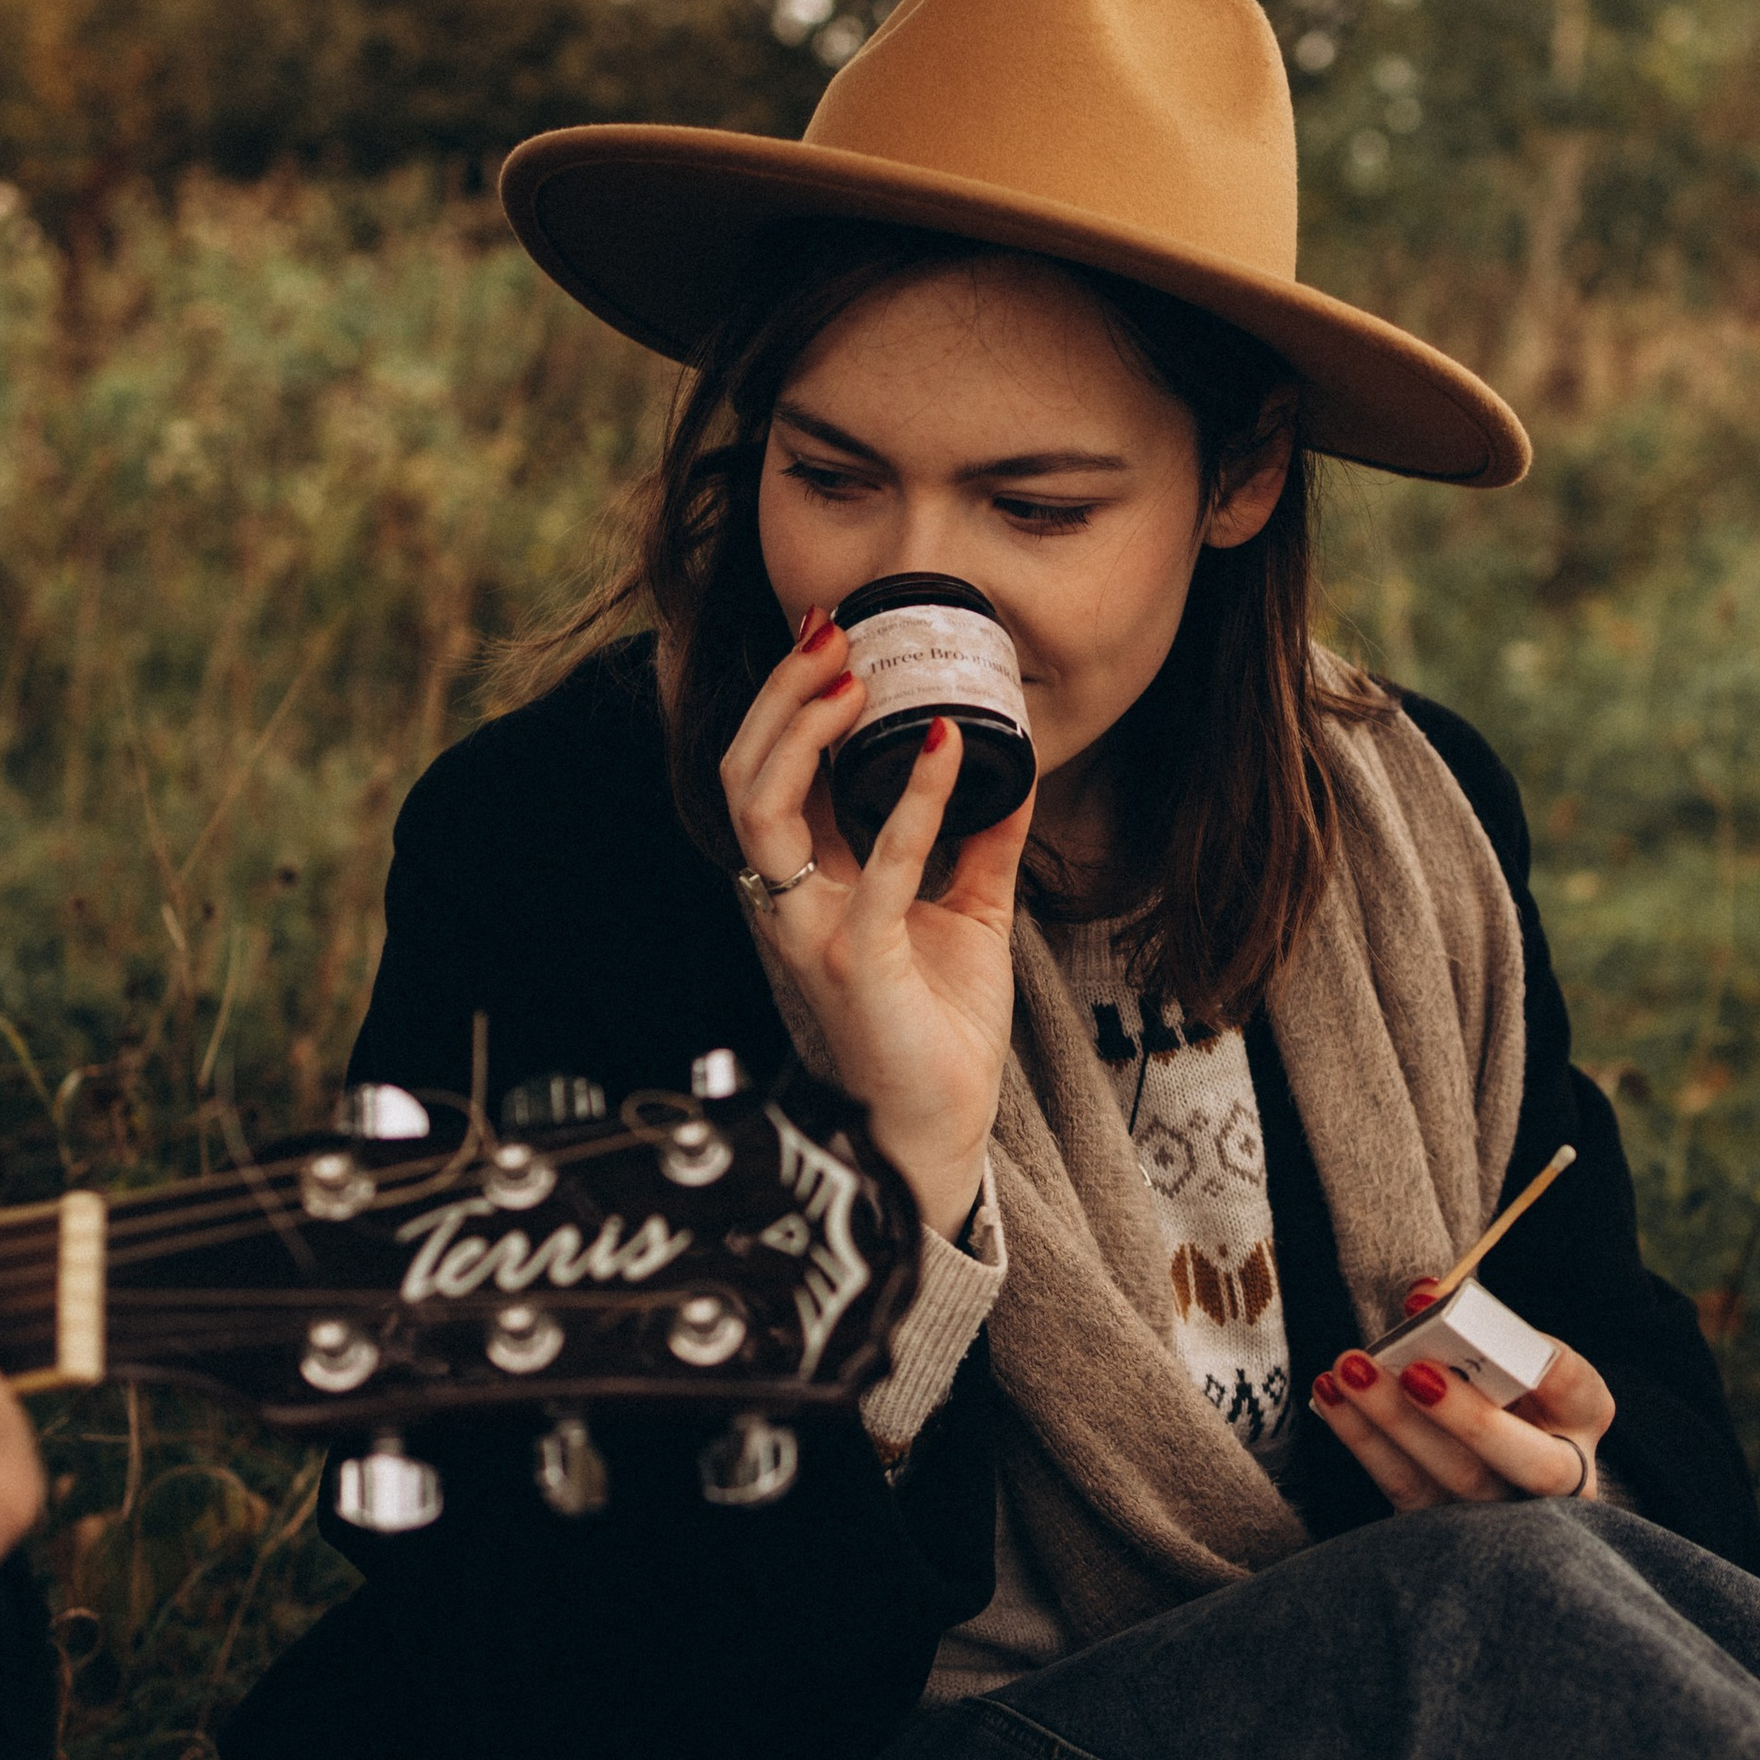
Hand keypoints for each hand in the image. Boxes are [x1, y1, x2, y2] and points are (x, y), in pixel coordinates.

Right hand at [719, 611, 1034, 1239]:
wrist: (942, 1126)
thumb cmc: (939, 1027)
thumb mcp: (969, 911)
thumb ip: (980, 841)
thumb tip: (1013, 769)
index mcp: (808, 881)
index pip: (770, 773)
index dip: (786, 700)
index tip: (831, 635)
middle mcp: (791, 899)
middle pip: (745, 773)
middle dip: (779, 695)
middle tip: (831, 633)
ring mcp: (811, 930)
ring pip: (764, 808)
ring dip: (803, 730)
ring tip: (854, 676)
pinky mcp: (855, 963)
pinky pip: (875, 867)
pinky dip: (911, 800)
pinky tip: (944, 750)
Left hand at [1309, 1290, 1614, 1512]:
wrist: (1496, 1460)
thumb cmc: (1501, 1388)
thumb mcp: (1507, 1354)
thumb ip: (1475, 1325)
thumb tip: (1424, 1295)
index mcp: (1583, 1418)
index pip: (1571, 1385)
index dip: (1529, 1351)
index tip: (1485, 1323)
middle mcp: (1560, 1480)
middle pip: (1527, 1464)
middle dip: (1468, 1418)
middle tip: (1415, 1372)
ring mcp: (1503, 1515)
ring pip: (1454, 1481)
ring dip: (1394, 1423)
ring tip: (1349, 1369)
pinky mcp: (1446, 1529)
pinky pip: (1404, 1489)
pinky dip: (1363, 1440)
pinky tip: (1330, 1395)